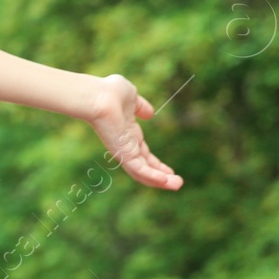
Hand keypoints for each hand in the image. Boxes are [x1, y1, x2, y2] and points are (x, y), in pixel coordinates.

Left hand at [86, 75, 182, 189]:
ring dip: (161, 181)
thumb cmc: (110, 93)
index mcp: (127, 134)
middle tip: (178, 183)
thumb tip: (150, 113)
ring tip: (178, 186)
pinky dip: (153, 177)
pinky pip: (140, 170)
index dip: (156, 164)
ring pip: (143, 173)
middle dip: (161, 176)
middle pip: (145, 167)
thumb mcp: (131, 98)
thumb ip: (140, 107)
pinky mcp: (123, 154)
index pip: (143, 154)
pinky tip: (166, 181)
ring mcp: (123, 151)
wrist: (100, 96)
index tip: (169, 171)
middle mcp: (125, 145)